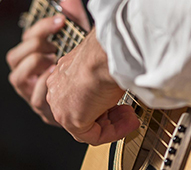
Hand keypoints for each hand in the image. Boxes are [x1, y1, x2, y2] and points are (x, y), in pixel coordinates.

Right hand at [6, 0, 90, 124]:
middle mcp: (29, 74)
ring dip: (34, 65)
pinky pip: (35, 98)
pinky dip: (45, 86)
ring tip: (52, 59)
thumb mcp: (79, 42)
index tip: (59, 20)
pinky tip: (56, 76)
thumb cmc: (81, 69)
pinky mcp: (43, 108)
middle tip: (54, 42)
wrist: (94, 97)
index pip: (26, 38)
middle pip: (14, 57)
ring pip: (17, 77)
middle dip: (34, 45)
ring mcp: (33, 91)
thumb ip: (74, 20)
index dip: (40, 27)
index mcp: (36, 55)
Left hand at [47, 30, 138, 144]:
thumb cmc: (104, 53)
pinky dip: (114, 132)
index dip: (105, 103)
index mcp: (63, 75)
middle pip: (85, 113)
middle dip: (111, 115)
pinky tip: (128, 122)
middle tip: (128, 113)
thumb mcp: (102, 65)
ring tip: (132, 118)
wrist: (103, 56)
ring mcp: (62, 106)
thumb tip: (113, 77)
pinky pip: (93, 136)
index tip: (120, 102)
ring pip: (89, 126)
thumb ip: (101, 75)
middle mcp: (58, 92)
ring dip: (115, 124)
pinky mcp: (71, 120)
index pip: (81, 98)